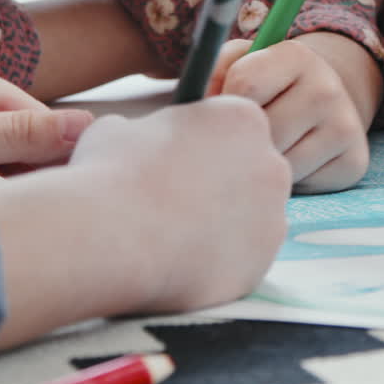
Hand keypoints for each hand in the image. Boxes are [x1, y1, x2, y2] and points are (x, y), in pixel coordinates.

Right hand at [0, 95, 291, 349]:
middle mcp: (272, 164)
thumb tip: (136, 140)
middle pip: (250, 175)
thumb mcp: (120, 129)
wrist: (109, 235)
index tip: (177, 164)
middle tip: (175, 205)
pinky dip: (216, 264)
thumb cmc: (110, 173)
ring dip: (220, 227)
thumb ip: (147, 131)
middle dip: (219, 188)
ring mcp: (273, 216)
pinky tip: (181, 264)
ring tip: (172, 237)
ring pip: (250, 221)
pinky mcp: (262, 262)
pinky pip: (242, 261)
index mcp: (244, 119)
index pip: (234, 131)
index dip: (201, 148)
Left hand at [207, 33, 374, 192]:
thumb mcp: (237, 64)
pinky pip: (302, 184)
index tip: (226, 107)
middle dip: (243, 139)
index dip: (225, 102)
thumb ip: (211, 71)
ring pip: (281, 163)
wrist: (321, 102)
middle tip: (242, 136)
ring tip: (263, 150)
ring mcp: (346, 127)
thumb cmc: (265, 86)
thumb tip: (202, 105)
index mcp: (296, 56)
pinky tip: (288, 164)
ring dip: (262, 164)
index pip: (244, 86)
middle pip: (264, 130)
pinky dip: (286, 182)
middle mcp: (328, 88)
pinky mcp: (354, 162)